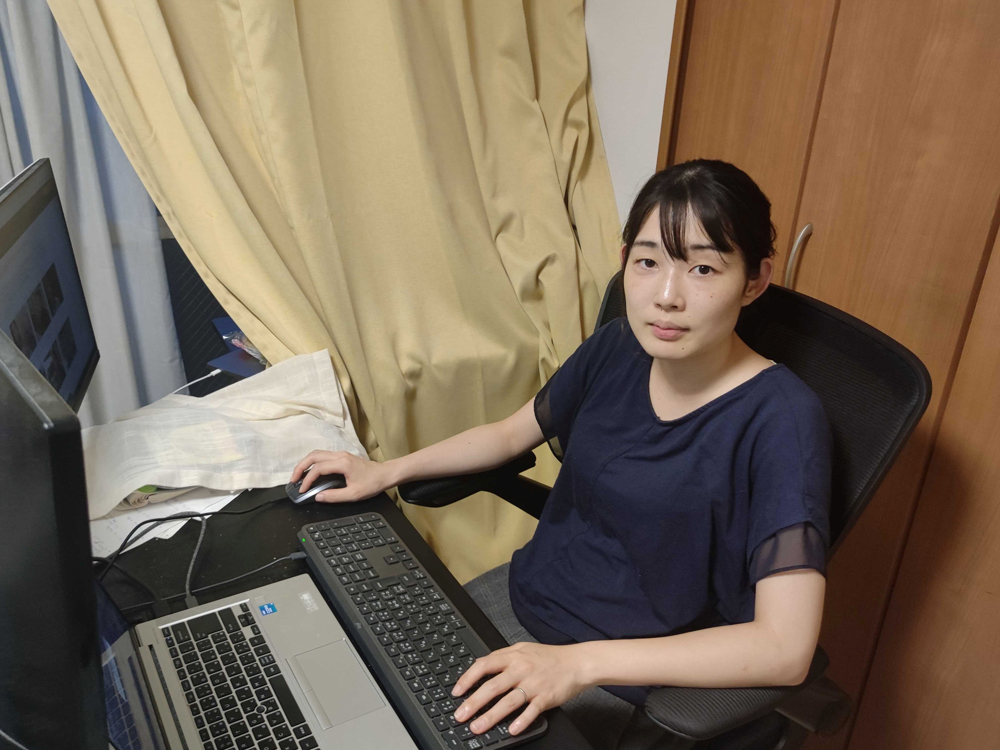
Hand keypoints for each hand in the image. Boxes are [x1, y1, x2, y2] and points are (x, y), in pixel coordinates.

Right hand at [290, 450, 389, 502]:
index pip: (318, 469)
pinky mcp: (341, 456)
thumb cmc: (372, 484)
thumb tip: (317, 497)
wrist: (384, 474)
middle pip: (313, 456)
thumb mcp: (354, 494)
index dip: (308, 479)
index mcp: (342, 463)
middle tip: (293, 480)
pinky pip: (322, 456)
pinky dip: (313, 463)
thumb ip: (334, 496)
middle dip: (300, 467)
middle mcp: (339, 455)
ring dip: (305, 463)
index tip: (302, 490)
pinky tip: (310, 472)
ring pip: (317, 454)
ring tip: (298, 476)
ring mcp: (340, 454)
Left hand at [451, 642, 590, 735]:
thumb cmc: (549, 657)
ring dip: (491, 716)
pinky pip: (531, 711)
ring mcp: (534, 684)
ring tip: (477, 727)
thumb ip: (503, 657)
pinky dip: (521, 721)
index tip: (457, 691)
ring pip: (508, 701)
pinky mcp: (546, 697)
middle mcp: (521, 669)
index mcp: (513, 657)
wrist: (576, 663)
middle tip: (460, 715)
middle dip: (473, 702)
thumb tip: (480, 666)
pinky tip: (511, 730)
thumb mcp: (523, 649)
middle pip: (492, 687)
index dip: (467, 678)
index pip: (484, 665)